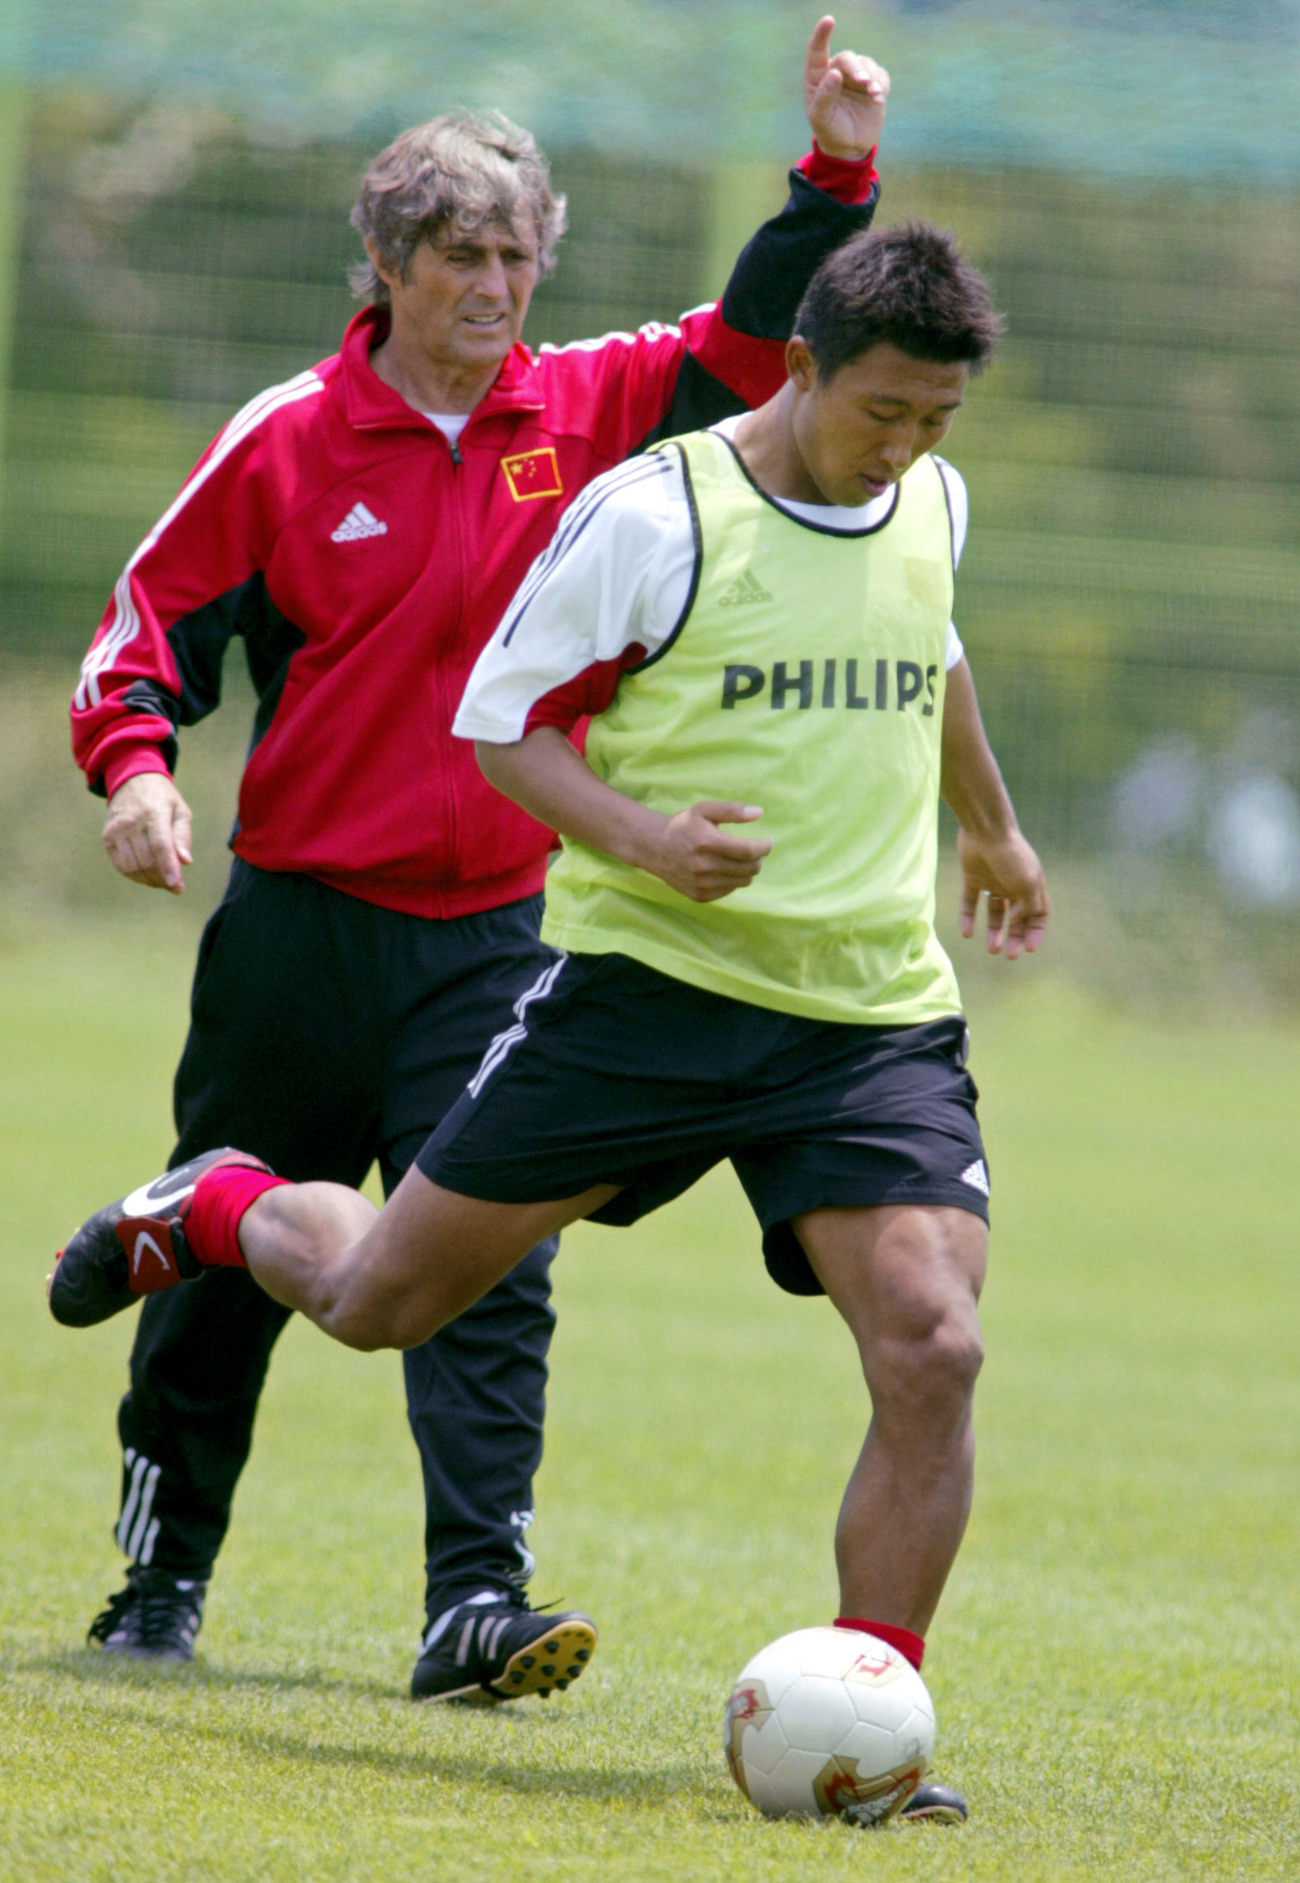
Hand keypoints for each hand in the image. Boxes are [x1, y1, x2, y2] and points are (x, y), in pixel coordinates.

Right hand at [102, 771, 193, 892]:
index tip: (176, 885)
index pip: (160, 845)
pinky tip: (148, 875)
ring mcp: (116, 830)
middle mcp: (132, 821)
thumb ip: (183, 836)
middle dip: (163, 878)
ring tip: (163, 881)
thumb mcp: (180, 810)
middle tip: (176, 886)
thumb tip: (186, 861)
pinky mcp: (107, 837)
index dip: (168, 867)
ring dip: (150, 880)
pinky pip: (121, 865)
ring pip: (132, 867)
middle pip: (146, 860)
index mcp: (154, 812)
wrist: (132, 781)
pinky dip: (135, 876)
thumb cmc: (162, 799)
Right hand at [641, 801, 771, 902]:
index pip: (749, 851)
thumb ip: (732, 810)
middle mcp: (704, 867)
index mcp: (707, 843)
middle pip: (750, 868)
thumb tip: (759, 813)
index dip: (765, 846)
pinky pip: (730, 889)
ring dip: (747, 869)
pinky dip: (733, 879)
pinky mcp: (700, 896)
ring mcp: (702, 884)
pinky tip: (723, 868)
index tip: (768, 841)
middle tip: (752, 849)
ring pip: (743, 881)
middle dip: (758, 858)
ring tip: (738, 858)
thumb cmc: (684, 825)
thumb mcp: (704, 809)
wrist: (655, 848)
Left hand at [804, 16, 888, 160]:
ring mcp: (857, 77)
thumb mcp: (821, 118)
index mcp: (818, 76)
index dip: (822, 34)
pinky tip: (877, 99)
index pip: (817, 51)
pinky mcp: (874, 84)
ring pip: (866, 65)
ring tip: (873, 93)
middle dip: (855, 68)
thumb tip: (835, 73)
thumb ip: (825, 96)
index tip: (829, 20)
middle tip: (862, 81)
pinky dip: (880, 86)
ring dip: (871, 78)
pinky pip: (880, 77)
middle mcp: (837, 71)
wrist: (848, 147)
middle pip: (847, 58)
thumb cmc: (829, 130)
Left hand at [956, 827, 1048, 959]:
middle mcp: (1014, 885)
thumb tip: (1017, 924)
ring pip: (995, 912)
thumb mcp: (1027, 884)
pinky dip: (969, 918)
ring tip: (991, 949)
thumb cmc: (1011, 856)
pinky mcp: (973, 878)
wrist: (985, 830)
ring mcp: (993, 881)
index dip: (1036, 932)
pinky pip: (970, 902)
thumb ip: (1027, 907)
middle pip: (1017, 918)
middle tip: (1009, 955)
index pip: (1039, 914)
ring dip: (994, 932)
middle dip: (1015, 938)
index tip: (1030, 949)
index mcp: (1032, 885)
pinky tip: (967, 934)